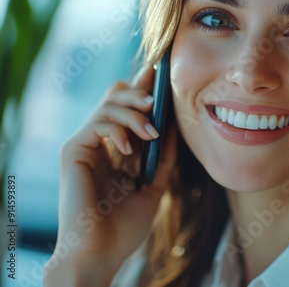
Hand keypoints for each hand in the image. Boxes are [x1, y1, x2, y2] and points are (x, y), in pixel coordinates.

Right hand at [44, 65, 175, 285]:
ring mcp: (85, 144)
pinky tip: (130, 149)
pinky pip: (98, 122)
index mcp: (115, 149)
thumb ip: (162, 156)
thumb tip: (175, 127)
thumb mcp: (153, 185)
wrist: (101, 253)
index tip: (161, 74)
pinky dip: (118, 129)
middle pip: (116, 96)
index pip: (128, 109)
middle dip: (140, 93)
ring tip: (150, 132)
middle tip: (156, 102)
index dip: (143, 89)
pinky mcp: (74, 150)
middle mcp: (99, 142)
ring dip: (134, 113)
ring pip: (108, 104)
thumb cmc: (124, 224)